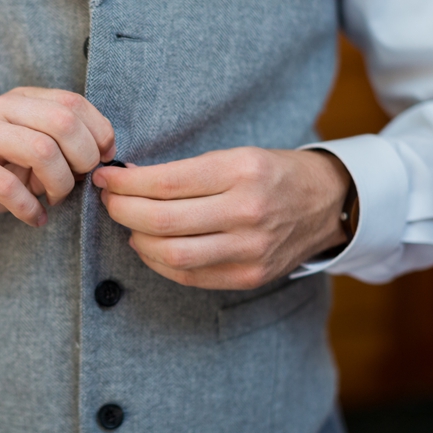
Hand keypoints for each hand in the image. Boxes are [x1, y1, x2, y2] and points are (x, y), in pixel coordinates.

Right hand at [0, 87, 114, 230]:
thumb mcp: (28, 153)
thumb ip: (61, 149)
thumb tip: (102, 162)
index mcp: (23, 100)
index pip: (73, 103)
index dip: (98, 133)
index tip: (101, 161)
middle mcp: (1, 108)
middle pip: (63, 123)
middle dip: (82, 160)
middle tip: (78, 185)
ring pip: (40, 150)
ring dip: (58, 185)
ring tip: (55, 202)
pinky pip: (5, 185)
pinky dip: (28, 208)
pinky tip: (35, 219)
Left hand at [93, 146, 351, 288]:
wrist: (326, 204)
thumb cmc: (273, 175)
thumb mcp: (239, 156)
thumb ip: (189, 171)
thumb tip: (130, 179)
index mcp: (243, 170)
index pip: (167, 182)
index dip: (127, 183)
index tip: (106, 179)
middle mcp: (247, 211)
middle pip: (163, 221)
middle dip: (124, 211)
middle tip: (109, 202)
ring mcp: (249, 249)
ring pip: (172, 254)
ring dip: (139, 240)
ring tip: (129, 225)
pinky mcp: (248, 277)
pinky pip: (189, 276)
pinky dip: (159, 263)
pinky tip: (149, 247)